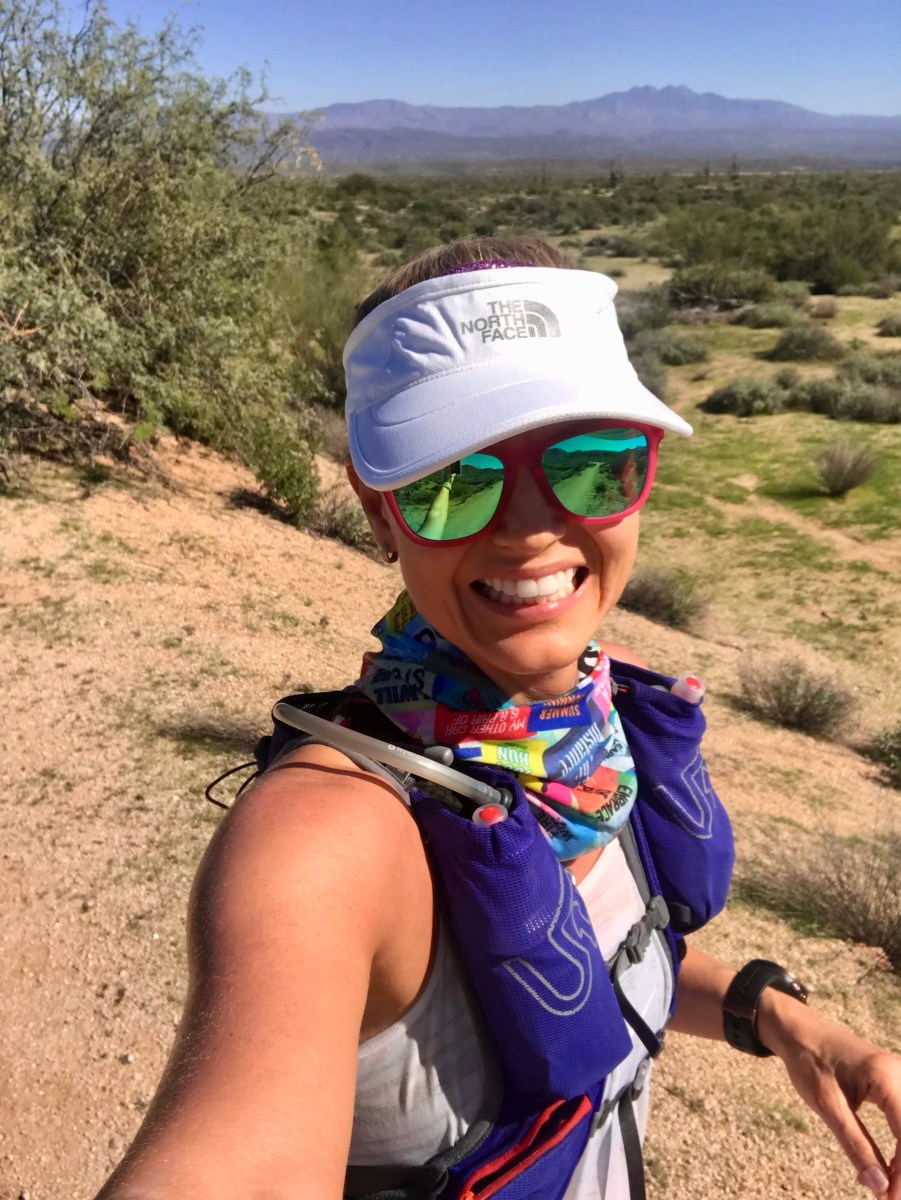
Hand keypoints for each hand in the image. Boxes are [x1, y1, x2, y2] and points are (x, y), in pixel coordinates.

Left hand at [758, 991, 900, 1198]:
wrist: (799, 1029)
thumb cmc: (809, 1062)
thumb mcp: (828, 1106)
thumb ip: (856, 1145)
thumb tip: (881, 1187)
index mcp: (885, 1077)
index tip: (891, 1199)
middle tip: (888, 1196)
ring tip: (886, 1187)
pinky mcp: (896, 1083)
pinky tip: (887, 1167)